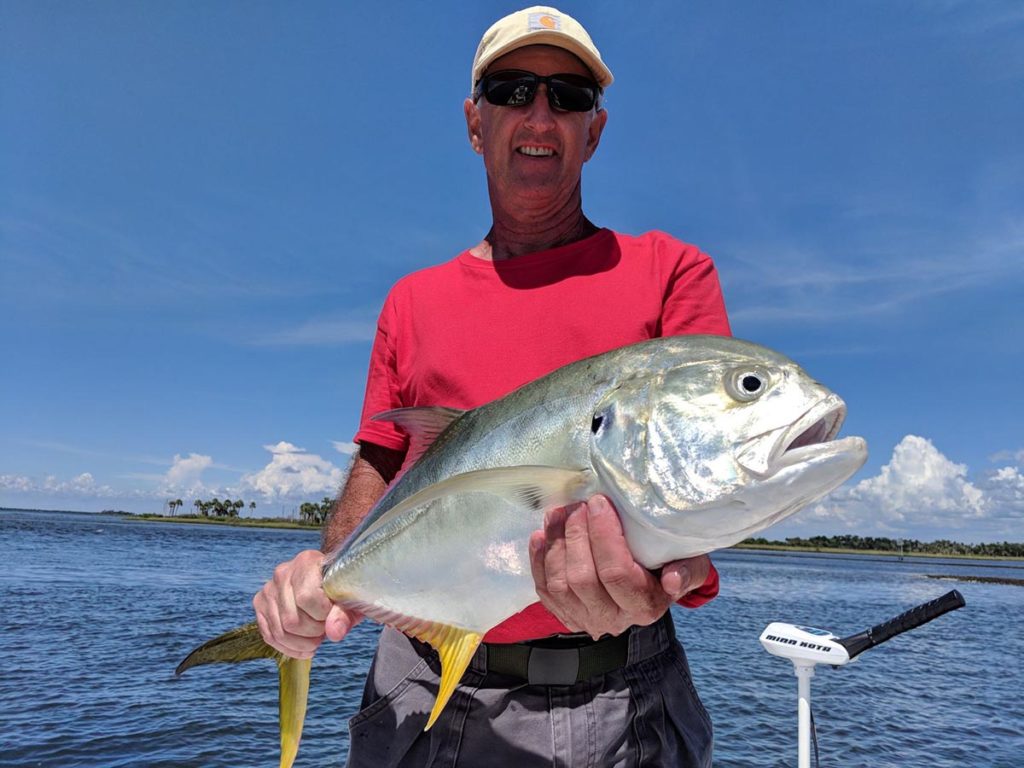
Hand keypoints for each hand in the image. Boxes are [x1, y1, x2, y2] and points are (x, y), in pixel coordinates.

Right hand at [252, 549, 361, 657]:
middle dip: (313, 633)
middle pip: (291, 619)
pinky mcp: (260, 605)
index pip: (306, 597)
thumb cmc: (341, 588)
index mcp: (306, 562)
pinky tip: (305, 648)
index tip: (332, 615)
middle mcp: (282, 573)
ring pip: (280, 631)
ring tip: (317, 638)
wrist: (327, 580)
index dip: (322, 615)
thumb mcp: (350, 598)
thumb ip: (345, 614)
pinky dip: (289, 648)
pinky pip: (270, 636)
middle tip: (325, 630)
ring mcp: (268, 590)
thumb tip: (334, 633)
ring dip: (303, 643)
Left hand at [529, 495, 710, 638]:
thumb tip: (673, 579)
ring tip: (557, 513)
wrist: (649, 588)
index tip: (598, 502)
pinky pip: (544, 590)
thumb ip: (689, 571)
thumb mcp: (691, 566)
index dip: (603, 536)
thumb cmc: (669, 566)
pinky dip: (539, 561)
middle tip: (576, 505)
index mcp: (645, 605)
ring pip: (560, 585)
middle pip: (583, 579)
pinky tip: (541, 535)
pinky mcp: (565, 613)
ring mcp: (585, 618)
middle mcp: (614, 618)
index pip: (617, 573)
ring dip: (555, 544)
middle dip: (575, 535)